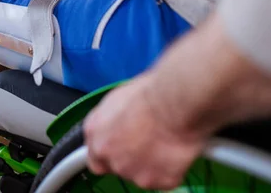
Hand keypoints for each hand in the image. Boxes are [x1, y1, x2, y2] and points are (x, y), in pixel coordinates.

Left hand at [83, 76, 205, 189]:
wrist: (175, 101)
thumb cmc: (152, 90)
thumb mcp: (120, 97)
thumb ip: (113, 119)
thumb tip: (121, 121)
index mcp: (95, 131)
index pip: (95, 155)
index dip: (111, 151)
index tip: (122, 147)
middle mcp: (107, 153)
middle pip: (116, 165)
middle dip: (131, 158)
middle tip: (149, 142)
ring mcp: (131, 170)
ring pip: (141, 174)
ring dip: (152, 163)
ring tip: (165, 140)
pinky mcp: (157, 181)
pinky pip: (165, 178)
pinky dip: (172, 168)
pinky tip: (176, 148)